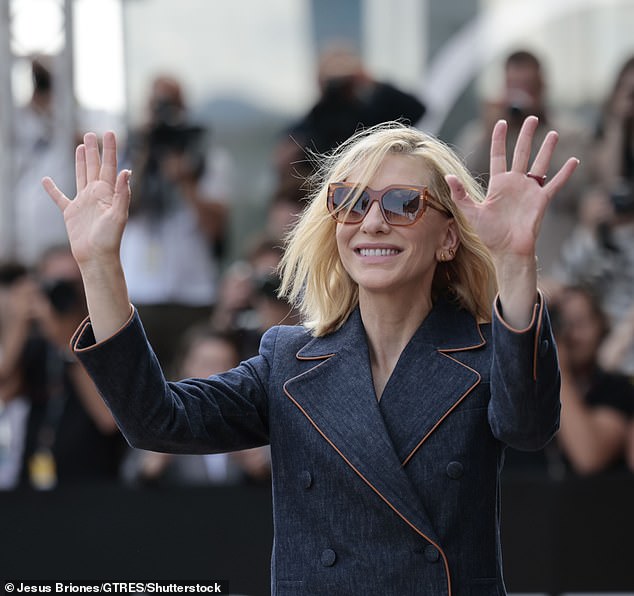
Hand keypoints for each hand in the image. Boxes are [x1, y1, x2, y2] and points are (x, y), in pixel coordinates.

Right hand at [42, 132, 130, 268]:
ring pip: (81, 176)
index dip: (110, 149)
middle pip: (95, 167)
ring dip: (81, 162)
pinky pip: (59, 198)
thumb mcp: (119, 214)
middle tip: (91, 133)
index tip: (109, 132)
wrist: (97, 257)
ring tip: (80, 146)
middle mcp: (97, 194)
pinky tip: (46, 180)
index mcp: (108, 193)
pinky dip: (52, 189)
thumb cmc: (110, 238)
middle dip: (94, 150)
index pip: (110, 166)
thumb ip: (122, 193)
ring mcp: (83, 202)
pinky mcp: (70, 213)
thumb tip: (126, 171)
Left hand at [446, 116, 578, 260]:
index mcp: (498, 184)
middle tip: (531, 118)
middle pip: (521, 153)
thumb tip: (449, 176)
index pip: (498, 156)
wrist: (506, 250)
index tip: (501, 123)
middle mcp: (514, 184)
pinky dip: (565, 173)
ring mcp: (529, 191)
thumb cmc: (488, 234)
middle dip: (526, 136)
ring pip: (540, 164)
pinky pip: (555, 184)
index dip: (499, 139)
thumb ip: (460, 194)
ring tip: (553, 132)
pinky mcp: (541, 200)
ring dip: (547, 149)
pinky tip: (574, 161)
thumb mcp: (470, 212)